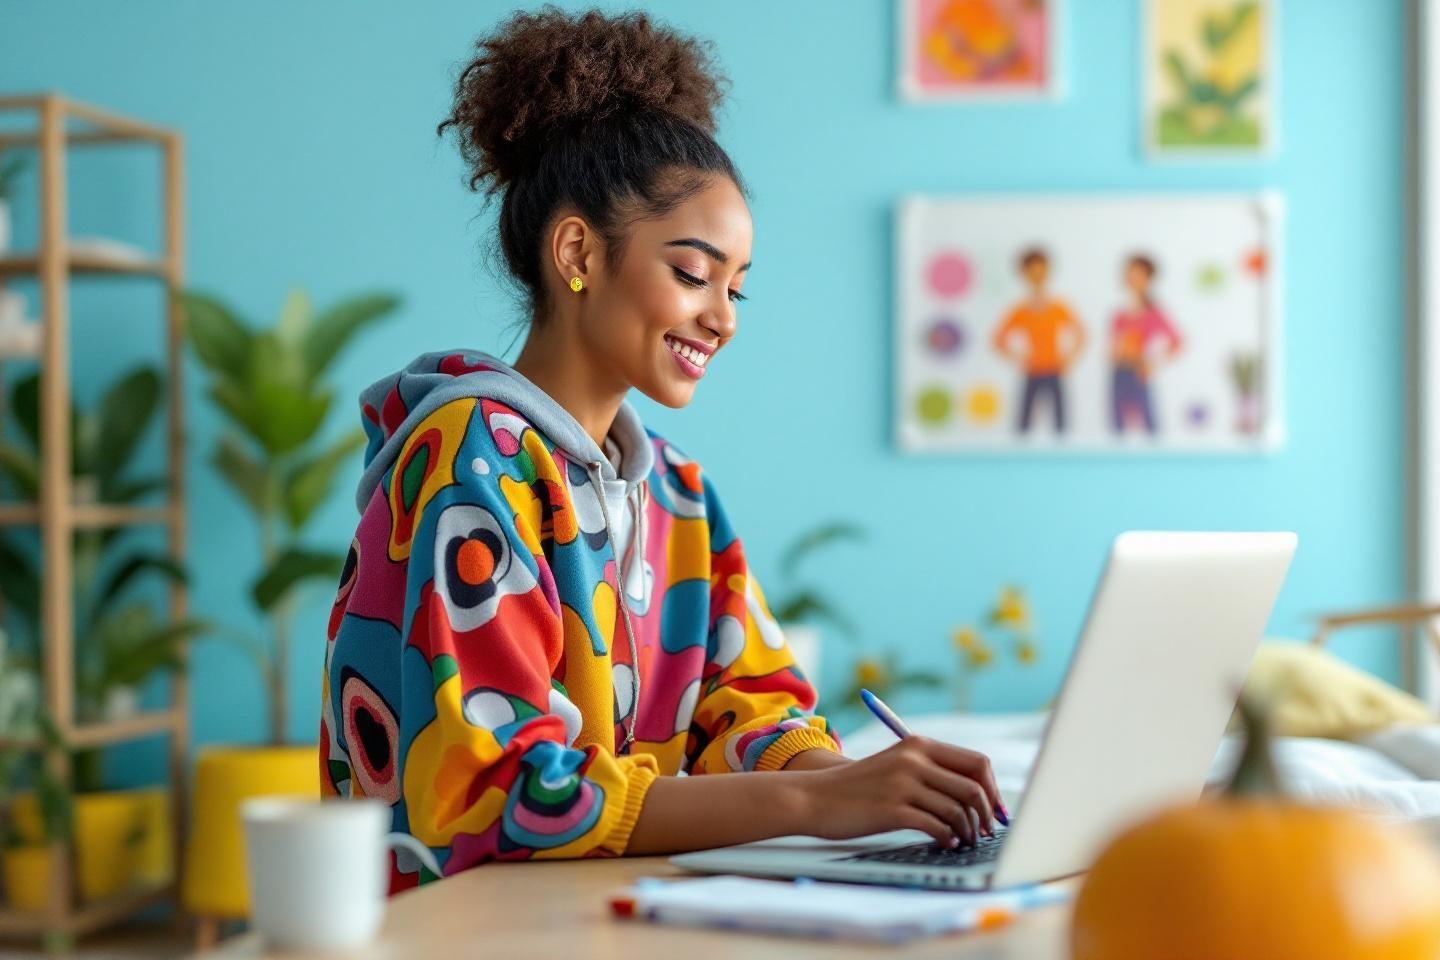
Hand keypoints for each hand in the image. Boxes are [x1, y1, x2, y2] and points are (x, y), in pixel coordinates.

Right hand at [793, 736, 1000, 847]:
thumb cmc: (858, 788)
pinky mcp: (893, 810)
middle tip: (986, 831)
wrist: (815, 797)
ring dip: (968, 830)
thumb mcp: (895, 766)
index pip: (977, 762)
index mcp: (918, 745)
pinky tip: (945, 844)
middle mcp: (913, 760)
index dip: (993, 789)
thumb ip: (929, 772)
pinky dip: (948, 838)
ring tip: (963, 840)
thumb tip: (976, 795)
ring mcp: (903, 784)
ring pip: (958, 810)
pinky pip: (937, 827)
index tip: (996, 809)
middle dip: (987, 813)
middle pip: (974, 786)